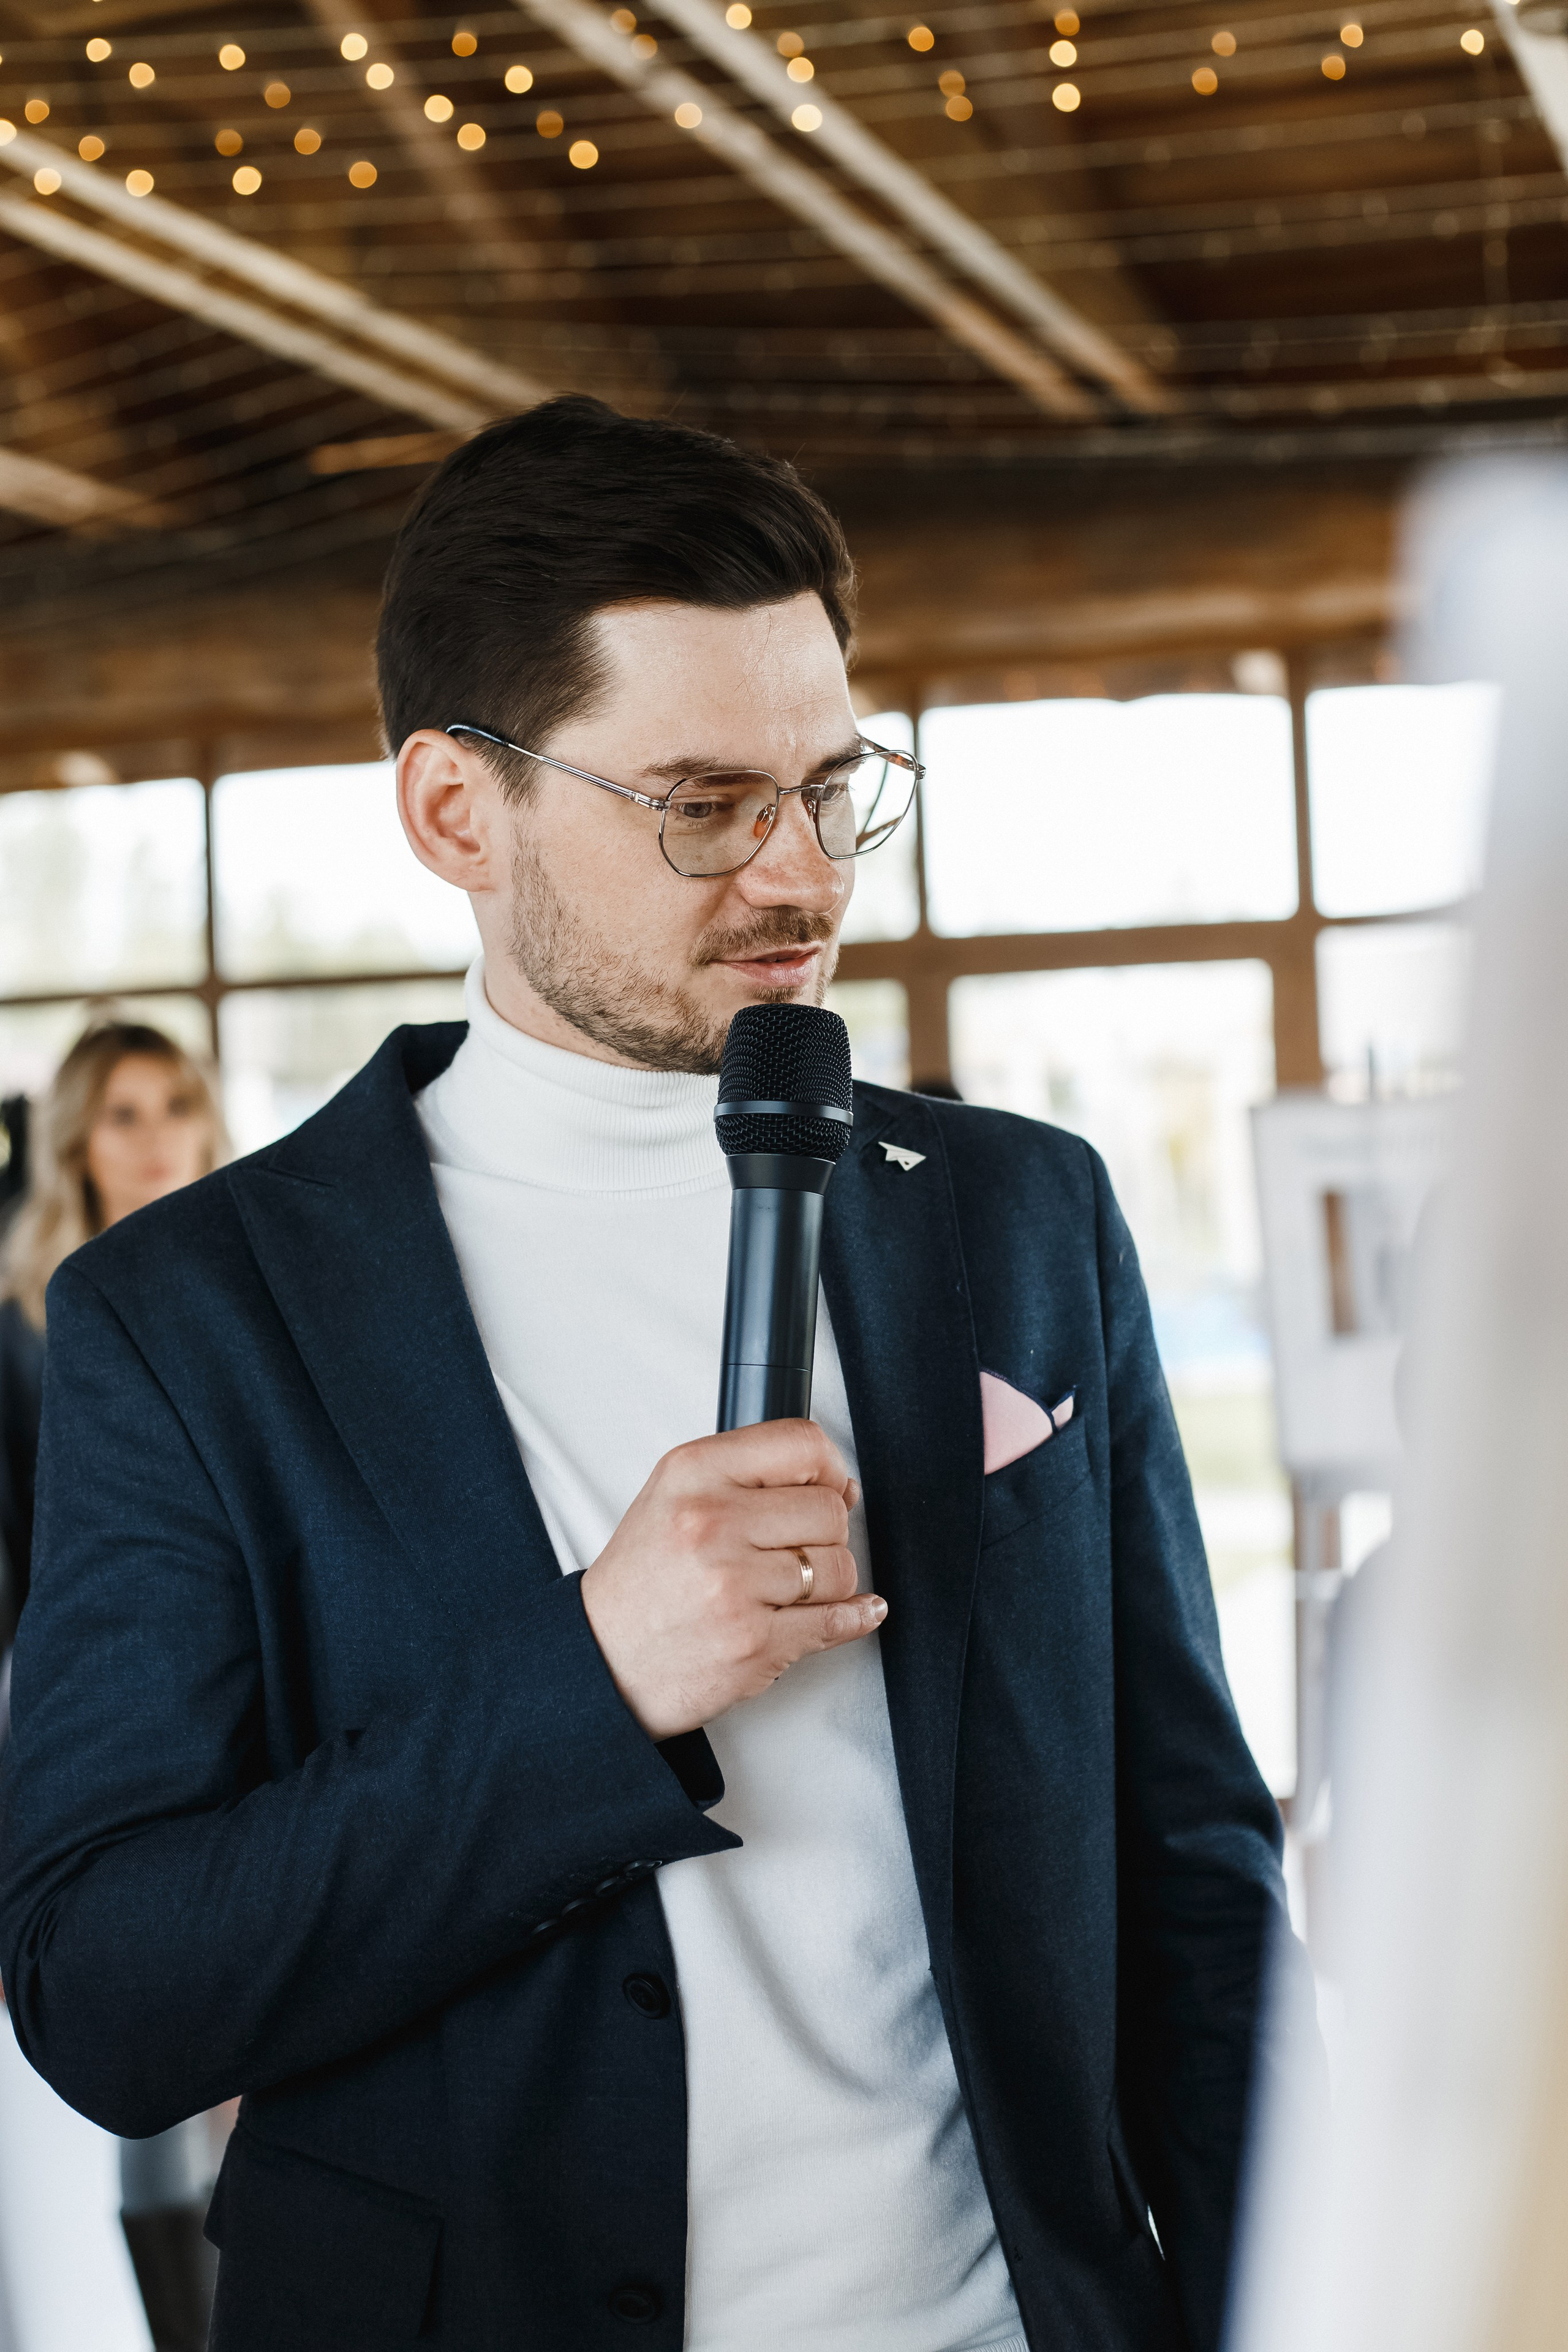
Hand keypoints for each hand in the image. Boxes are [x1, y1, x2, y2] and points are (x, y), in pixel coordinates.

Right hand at [579, 1419, 886, 1739]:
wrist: (603, 1660)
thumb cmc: (642, 1581)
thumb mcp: (675, 1495)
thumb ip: (749, 1476)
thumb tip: (842, 1487)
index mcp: (694, 1474)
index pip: (802, 1444)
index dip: (830, 1468)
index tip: (829, 1487)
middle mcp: (712, 1523)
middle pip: (830, 1510)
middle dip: (827, 1532)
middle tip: (797, 1547)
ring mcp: (734, 1587)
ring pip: (839, 1567)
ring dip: (830, 1581)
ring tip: (793, 1587)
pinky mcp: (754, 1644)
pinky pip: (837, 1620)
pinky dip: (854, 1617)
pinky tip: (856, 1611)